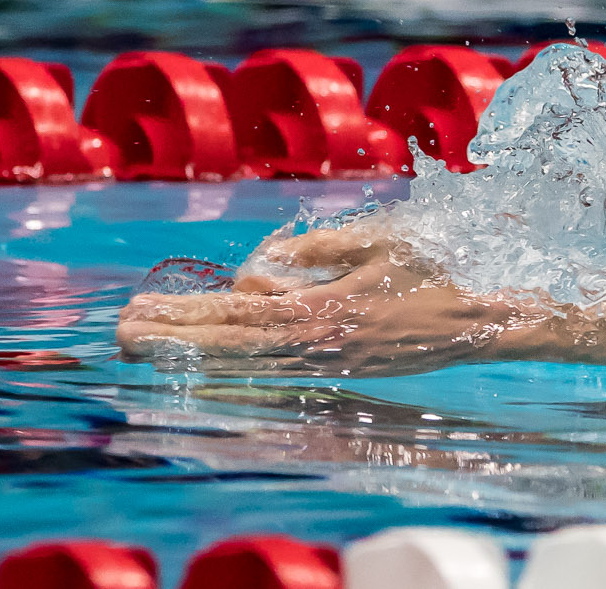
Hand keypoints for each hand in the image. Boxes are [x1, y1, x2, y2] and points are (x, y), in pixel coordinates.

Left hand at [117, 224, 529, 374]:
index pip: (235, 317)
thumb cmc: (434, 268)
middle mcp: (317, 345)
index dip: (184, 318)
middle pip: (230, 343)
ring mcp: (328, 362)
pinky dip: (235, 361)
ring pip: (247, 357)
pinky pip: (275, 363)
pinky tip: (209, 357)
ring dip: (195, 349)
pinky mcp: (340, 365)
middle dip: (173, 338)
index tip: (139, 314)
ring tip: (150, 343)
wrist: (484, 318)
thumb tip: (256, 271)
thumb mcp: (374, 239)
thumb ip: (311, 252)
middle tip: (121, 335)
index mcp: (322, 312)